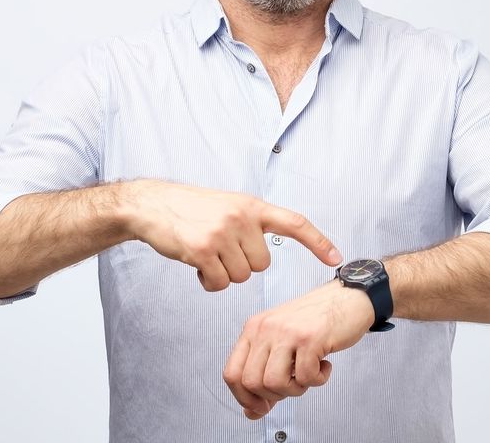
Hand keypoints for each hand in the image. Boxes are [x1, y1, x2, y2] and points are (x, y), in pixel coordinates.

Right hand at [121, 179, 341, 290]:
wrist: (153, 205)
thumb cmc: (191, 209)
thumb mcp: (228, 206)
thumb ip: (249, 224)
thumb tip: (263, 256)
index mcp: (252, 206)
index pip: (294, 223)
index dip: (317, 241)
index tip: (336, 257)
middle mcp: (241, 217)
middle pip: (261, 265)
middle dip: (242, 265)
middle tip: (220, 250)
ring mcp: (222, 232)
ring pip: (241, 276)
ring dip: (223, 274)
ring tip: (205, 254)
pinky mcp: (203, 249)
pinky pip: (220, 283)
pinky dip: (209, 282)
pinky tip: (196, 265)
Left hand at [223, 280, 375, 418]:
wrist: (347, 298)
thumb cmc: (315, 322)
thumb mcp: (282, 344)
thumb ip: (264, 375)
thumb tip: (251, 412)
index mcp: (253, 329)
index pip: (231, 373)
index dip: (244, 397)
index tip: (261, 405)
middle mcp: (265, 328)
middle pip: (251, 382)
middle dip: (273, 396)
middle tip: (292, 385)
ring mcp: (286, 332)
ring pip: (274, 383)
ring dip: (295, 390)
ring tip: (308, 375)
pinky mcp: (310, 338)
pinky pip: (305, 377)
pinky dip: (318, 380)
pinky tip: (324, 366)